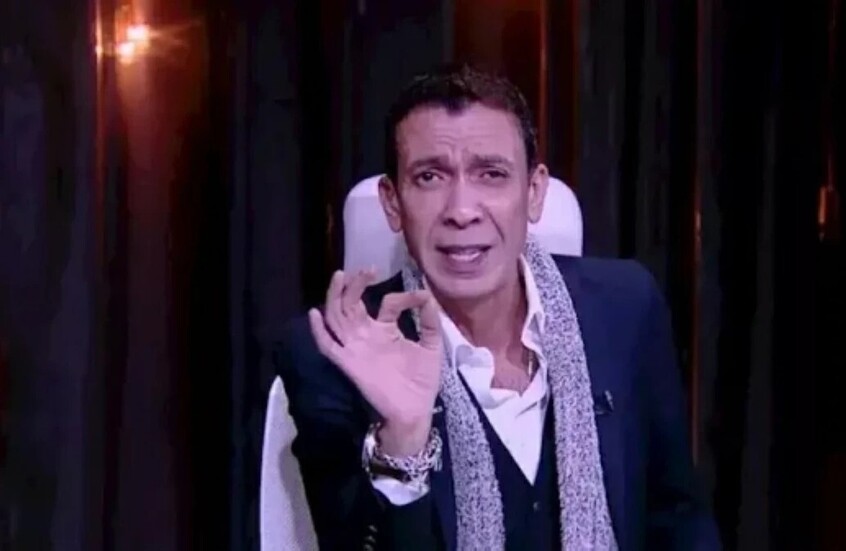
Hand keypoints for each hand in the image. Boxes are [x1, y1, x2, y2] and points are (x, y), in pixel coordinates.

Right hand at [308, 270, 442, 455]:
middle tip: (366, 270)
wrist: (414, 412)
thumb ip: (430, 321)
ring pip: (337, 317)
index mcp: (385, 330)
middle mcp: (367, 335)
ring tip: (341, 276)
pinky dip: (319, 331)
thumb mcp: (431, 346)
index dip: (402, 296)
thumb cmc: (422, 381)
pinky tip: (315, 314)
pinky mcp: (348, 363)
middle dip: (355, 284)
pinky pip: (328, 347)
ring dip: (336, 296)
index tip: (421, 296)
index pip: (387, 303)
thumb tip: (428, 295)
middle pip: (352, 304)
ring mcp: (356, 348)